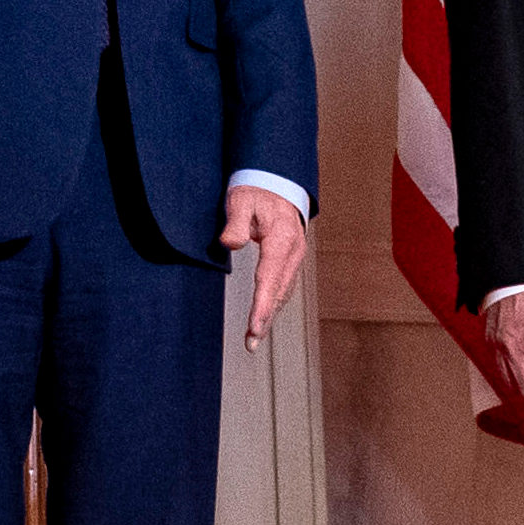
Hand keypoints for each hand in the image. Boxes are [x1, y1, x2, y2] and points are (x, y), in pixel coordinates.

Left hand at [221, 186, 307, 345]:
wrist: (277, 182)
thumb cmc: (258, 192)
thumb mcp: (241, 200)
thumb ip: (235, 222)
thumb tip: (229, 243)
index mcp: (282, 240)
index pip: (270, 278)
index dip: (263, 305)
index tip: (255, 325)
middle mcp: (293, 252)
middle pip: (279, 291)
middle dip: (265, 318)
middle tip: (251, 342)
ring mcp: (294, 257)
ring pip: (284, 292)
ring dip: (270, 315)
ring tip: (254, 337)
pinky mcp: (291, 260)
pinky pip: (284, 286)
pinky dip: (275, 303)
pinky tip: (265, 317)